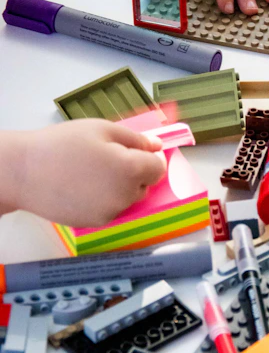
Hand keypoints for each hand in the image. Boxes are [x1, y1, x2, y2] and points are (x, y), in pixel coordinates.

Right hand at [3, 121, 166, 227]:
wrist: (25, 172)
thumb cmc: (63, 144)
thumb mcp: (102, 129)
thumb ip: (135, 139)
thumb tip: (156, 147)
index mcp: (131, 169)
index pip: (158, 168)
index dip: (150, 157)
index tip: (134, 150)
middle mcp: (126, 195)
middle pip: (144, 185)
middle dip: (134, 172)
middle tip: (106, 158)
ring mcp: (111, 212)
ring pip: (128, 198)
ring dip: (120, 186)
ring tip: (92, 172)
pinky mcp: (96, 223)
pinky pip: (111, 209)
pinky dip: (105, 199)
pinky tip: (83, 187)